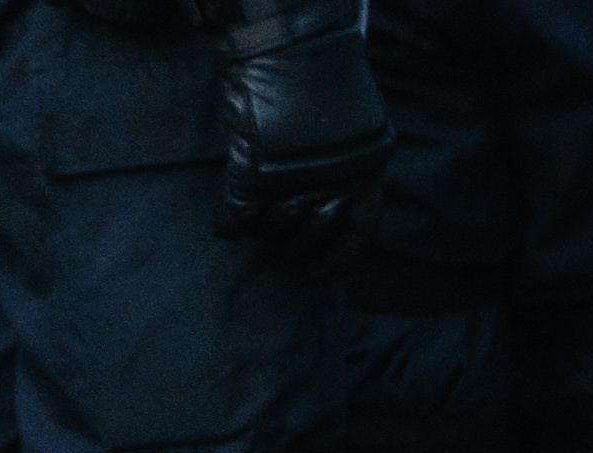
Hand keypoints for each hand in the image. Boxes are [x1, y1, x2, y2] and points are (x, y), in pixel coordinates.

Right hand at [200, 0, 391, 263]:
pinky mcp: (252, 170)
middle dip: (294, 248)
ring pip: (275, 233)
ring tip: (258, 221)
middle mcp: (334, 186)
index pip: (357, 237)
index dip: (337, 258)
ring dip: (264, 232)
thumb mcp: (355, 128)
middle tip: (280, 248)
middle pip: (312, 241)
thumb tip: (335, 197)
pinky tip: (226, 227)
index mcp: (366, 176)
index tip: (319, 271)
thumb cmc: (321, 76)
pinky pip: (238, 215)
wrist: (295, 40)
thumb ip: (348, 163)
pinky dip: (229, 223)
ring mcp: (292, 179)